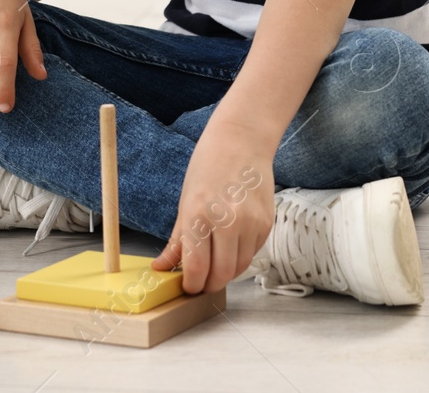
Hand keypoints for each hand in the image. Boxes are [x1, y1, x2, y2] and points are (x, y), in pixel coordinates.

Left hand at [152, 120, 273, 294]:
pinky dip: (241, 256)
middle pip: (221, 274)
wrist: (242, 142)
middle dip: (209, 285)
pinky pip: (252, 253)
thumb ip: (177, 241)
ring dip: (226, 273)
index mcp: (199, 215)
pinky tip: (231, 244)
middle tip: (201, 284)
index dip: (191, 285)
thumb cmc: (208, 167)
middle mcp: (228, 221)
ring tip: (215, 264)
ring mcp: (251, 223)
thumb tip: (161, 267)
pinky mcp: (267, 223)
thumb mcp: (185, 202)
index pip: (197, 268)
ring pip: (239, 267)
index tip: (188, 287)